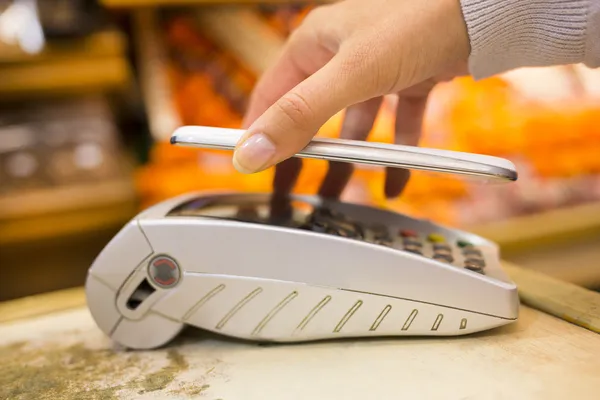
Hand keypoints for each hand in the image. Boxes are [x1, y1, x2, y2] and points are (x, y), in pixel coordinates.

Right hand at [234, 0, 470, 197]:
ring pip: (352, 124)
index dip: (258, 134)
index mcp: (313, 44)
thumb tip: (251, 153)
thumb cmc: (418, 22)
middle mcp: (339, 54)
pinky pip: (394, 123)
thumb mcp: (351, 74)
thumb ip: (300, 115)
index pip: (270, 96)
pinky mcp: (408, 79)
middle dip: (301, 156)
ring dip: (347, 161)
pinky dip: (394, 153)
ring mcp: (375, 68)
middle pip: (310, 114)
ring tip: (337, 196)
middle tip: (289, 192)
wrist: (487, 10)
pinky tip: (394, 183)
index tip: (252, 170)